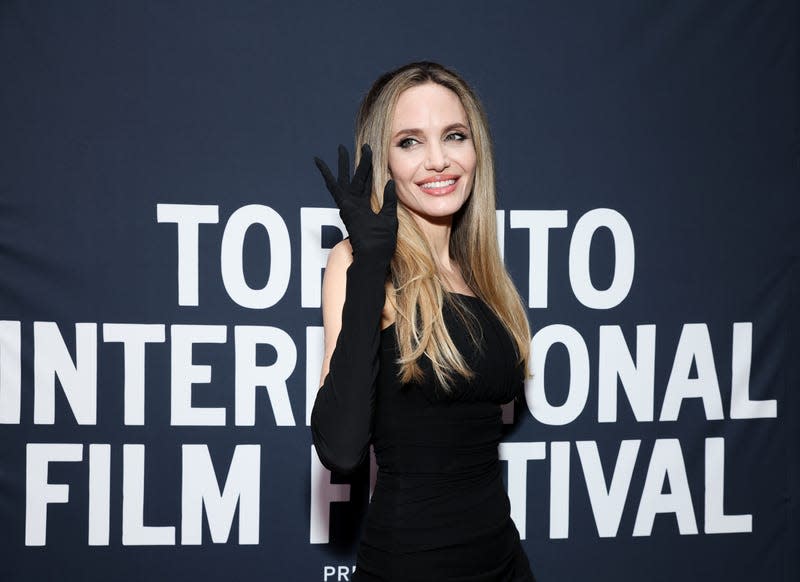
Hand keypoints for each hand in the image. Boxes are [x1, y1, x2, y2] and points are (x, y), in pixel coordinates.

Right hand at [314, 144, 397, 264]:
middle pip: (355, 178)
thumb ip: (390, 200)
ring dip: (342, 163)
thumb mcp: (390, 218)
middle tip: (358, 147)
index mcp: (364, 207)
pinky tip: (319, 162)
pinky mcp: (343, 205)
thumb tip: (390, 181)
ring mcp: (348, 205)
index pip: (367, 183)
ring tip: (340, 148)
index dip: (369, 169)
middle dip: (357, 162)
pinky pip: (333, 187)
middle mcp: (354, 204)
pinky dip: (326, 174)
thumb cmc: (382, 243)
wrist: (374, 256)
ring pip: (344, 179)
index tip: (372, 154)